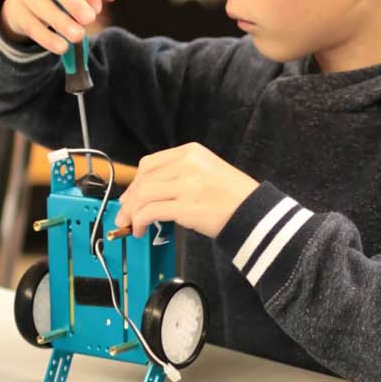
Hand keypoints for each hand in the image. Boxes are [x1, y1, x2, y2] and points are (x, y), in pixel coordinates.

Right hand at [0, 0, 122, 53]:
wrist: (27, 1)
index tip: (98, 7)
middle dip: (73, 2)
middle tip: (90, 19)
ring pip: (40, 5)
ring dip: (61, 22)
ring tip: (78, 36)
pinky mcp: (14, 11)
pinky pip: (31, 25)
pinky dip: (47, 38)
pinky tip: (62, 47)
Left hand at [115, 143, 258, 239]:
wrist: (255, 212)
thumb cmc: (234, 197)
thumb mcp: (206, 172)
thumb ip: (179, 175)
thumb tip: (148, 192)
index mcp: (190, 152)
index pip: (149, 164)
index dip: (135, 183)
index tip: (130, 197)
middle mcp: (186, 164)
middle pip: (143, 179)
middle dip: (129, 200)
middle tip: (124, 215)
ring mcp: (186, 184)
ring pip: (143, 194)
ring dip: (132, 212)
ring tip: (132, 225)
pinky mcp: (186, 206)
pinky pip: (150, 211)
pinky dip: (140, 221)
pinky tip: (141, 229)